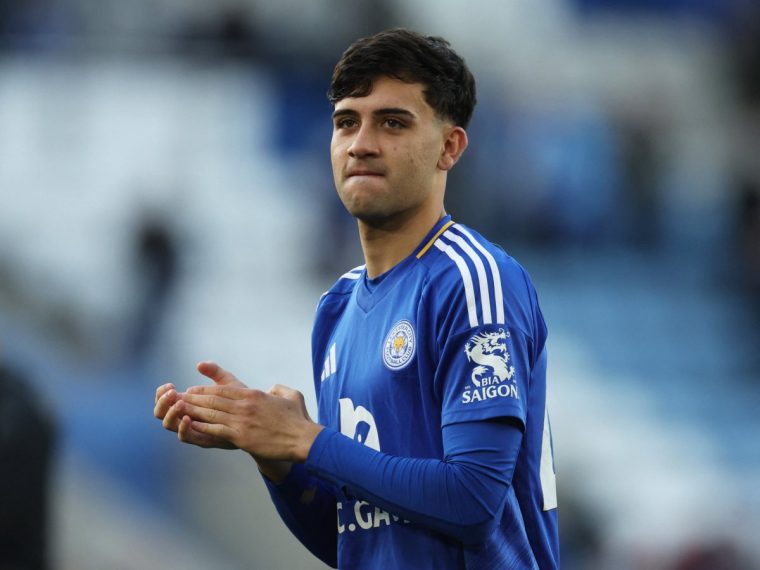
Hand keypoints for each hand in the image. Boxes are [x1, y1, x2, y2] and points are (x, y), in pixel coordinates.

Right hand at [152, 361, 244, 448]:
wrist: (255, 421)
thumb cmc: (239, 402)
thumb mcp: (228, 384)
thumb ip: (215, 372)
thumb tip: (199, 364)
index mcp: (187, 404)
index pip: (164, 399)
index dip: (161, 393)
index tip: (169, 385)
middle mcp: (185, 417)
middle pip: (160, 413)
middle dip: (162, 402)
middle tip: (172, 392)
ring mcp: (192, 429)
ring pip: (169, 425)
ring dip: (171, 413)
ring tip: (180, 403)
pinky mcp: (202, 439)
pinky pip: (185, 437)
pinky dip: (183, 428)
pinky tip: (187, 417)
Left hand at [172, 363, 322, 462]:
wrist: (302, 438)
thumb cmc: (298, 420)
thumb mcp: (292, 396)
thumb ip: (279, 389)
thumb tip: (272, 389)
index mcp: (254, 395)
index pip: (223, 390)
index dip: (205, 389)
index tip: (193, 390)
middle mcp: (245, 405)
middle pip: (213, 399)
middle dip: (193, 398)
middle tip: (178, 398)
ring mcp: (242, 421)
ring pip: (211, 413)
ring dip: (193, 411)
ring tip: (178, 409)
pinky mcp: (241, 437)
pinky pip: (216, 430)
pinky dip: (202, 427)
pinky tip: (191, 426)